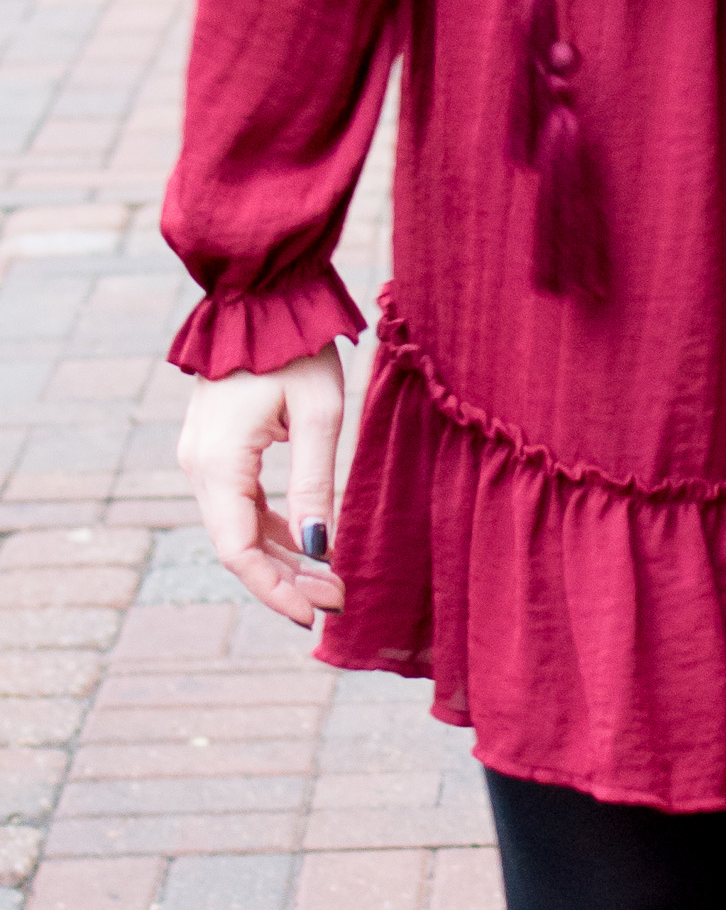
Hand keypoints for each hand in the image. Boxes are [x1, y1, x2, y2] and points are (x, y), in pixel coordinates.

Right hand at [177, 345, 346, 626]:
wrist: (261, 294)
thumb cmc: (296, 348)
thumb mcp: (319, 417)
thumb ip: (316, 486)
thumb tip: (319, 552)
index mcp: (218, 461)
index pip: (239, 551)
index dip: (276, 591)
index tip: (318, 615)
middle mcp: (199, 464)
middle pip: (238, 547)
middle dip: (288, 582)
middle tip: (341, 599)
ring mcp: (202, 457)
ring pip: (239, 531)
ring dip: (283, 561)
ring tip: (332, 581)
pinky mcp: (215, 450)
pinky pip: (240, 507)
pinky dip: (273, 534)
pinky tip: (310, 547)